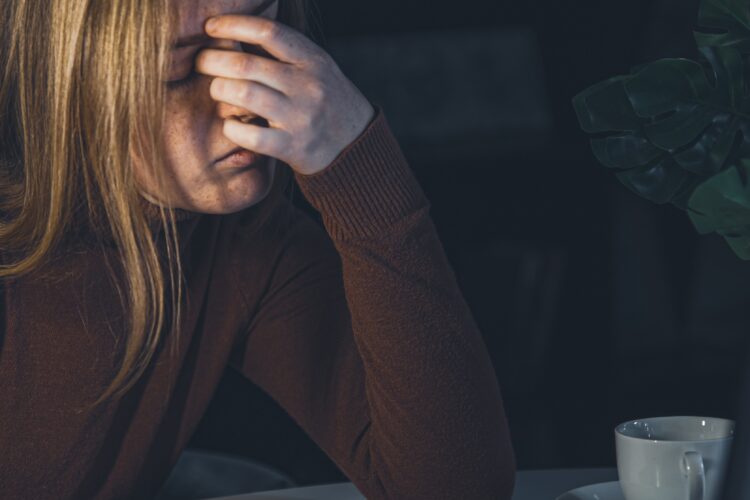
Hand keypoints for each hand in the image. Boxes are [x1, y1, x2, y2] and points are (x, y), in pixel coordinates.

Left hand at [196, 14, 375, 175]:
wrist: (356, 143)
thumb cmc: (326, 99)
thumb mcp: (316, 68)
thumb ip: (284, 53)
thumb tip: (234, 33)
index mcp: (312, 60)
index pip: (268, 32)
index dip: (233, 25)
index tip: (210, 27)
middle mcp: (307, 86)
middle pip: (246, 64)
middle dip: (212, 60)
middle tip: (201, 61)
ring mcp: (300, 117)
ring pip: (243, 94)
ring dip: (219, 89)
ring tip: (216, 89)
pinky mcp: (292, 147)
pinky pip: (250, 135)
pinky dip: (231, 127)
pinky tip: (230, 123)